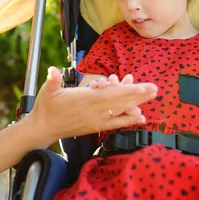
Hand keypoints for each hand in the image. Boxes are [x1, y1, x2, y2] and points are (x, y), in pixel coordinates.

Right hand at [28, 67, 157, 146]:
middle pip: (120, 102)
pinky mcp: (95, 126)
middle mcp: (94, 111)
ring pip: (120, 111)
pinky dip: (129, 120)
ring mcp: (96, 120)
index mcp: (85, 100)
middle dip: (138, 95)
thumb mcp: (47, 90)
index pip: (110, 95)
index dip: (127, 91)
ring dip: (136, 103)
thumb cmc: (46, 107)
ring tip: (150, 97)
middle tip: (155, 89)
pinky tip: (141, 117)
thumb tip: (52, 70)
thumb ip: (52, 80)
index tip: (141, 87)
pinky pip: (116, 123)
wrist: (43, 129)